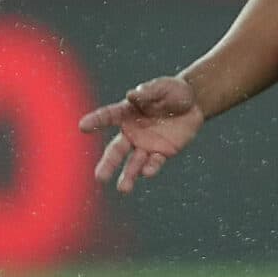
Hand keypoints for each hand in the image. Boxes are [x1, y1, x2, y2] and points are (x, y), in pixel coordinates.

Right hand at [82, 75, 205, 192]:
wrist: (194, 104)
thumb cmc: (174, 91)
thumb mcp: (163, 87)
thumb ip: (148, 91)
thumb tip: (131, 94)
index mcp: (128, 112)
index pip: (108, 117)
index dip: (96, 120)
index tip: (83, 126)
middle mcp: (133, 132)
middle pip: (116, 150)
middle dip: (108, 164)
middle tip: (99, 177)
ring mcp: (147, 144)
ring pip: (134, 163)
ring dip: (128, 175)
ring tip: (123, 189)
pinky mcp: (162, 152)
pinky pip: (155, 162)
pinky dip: (151, 168)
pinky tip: (147, 173)